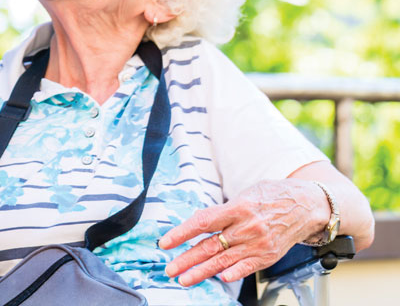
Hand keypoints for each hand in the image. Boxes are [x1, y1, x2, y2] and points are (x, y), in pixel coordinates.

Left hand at [158, 179, 328, 285]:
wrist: (308, 205)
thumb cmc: (272, 195)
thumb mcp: (245, 194)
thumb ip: (224, 210)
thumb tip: (199, 223)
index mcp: (238, 208)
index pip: (203, 222)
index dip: (181, 233)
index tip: (165, 242)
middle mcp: (247, 228)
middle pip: (210, 246)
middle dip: (186, 260)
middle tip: (169, 269)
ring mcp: (258, 244)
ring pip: (223, 261)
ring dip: (201, 272)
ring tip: (183, 279)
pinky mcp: (267, 256)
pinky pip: (245, 268)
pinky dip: (231, 274)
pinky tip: (219, 279)